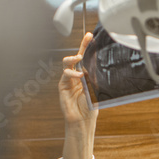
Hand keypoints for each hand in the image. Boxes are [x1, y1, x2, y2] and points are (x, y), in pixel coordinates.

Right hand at [60, 32, 98, 158]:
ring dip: (73, 59)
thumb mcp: (96, 91)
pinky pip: (65, 75)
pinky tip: (78, 76)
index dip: (86, 47)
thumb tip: (96, 67)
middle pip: (76, 57)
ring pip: (68, 64)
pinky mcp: (62, 87)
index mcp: (84, 77)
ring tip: (79, 58)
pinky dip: (71, 73)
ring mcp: (68, 81)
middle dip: (81, 47)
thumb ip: (94, 79)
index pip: (85, 59)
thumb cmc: (90, 109)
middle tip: (87, 39)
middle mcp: (75, 77)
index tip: (90, 36)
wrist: (82, 122)